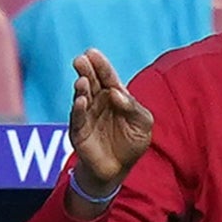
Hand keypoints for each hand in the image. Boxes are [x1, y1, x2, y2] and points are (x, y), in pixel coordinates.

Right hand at [69, 49, 152, 199]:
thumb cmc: (132, 142)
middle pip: (91, 82)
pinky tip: (80, 100)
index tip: (92, 52)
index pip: (108, 77)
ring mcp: (87, 115)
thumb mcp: (143, 123)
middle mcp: (98, 102)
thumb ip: (134, 107)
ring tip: (82, 80)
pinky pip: (78, 119)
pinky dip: (79, 109)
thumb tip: (117, 93)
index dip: (101, 65)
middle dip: (86, 70)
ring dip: (81, 88)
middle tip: (80, 59)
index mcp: (115, 96)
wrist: (119, 169)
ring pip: (82, 97)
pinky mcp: (79, 132)